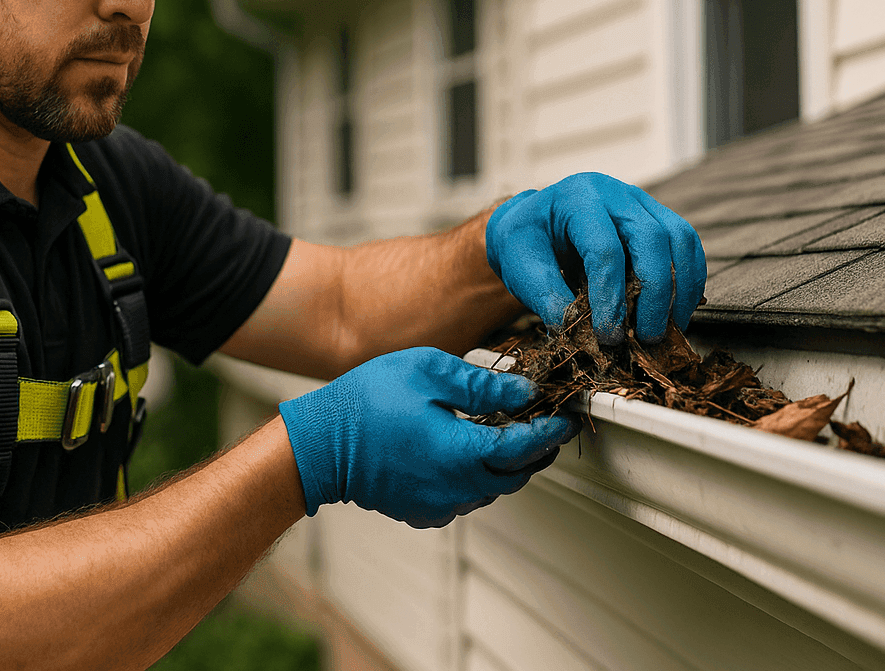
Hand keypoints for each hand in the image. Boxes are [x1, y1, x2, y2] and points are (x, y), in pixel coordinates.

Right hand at [278, 347, 577, 527]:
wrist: (318, 445)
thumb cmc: (367, 401)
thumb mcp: (426, 372)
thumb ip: (480, 384)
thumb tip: (522, 390)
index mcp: (462, 452)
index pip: (525, 447)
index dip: (550, 430)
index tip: (566, 416)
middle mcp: (456, 488)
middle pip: (515, 475)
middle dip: (535, 450)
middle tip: (544, 423)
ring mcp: (439, 506)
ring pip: (491, 489)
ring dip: (505, 464)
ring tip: (504, 432)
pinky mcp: (422, 513)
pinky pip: (463, 498)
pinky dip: (475, 477)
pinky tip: (465, 452)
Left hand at [485, 172, 705, 345]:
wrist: (534, 224)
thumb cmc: (525, 243)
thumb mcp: (520, 267)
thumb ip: (547, 298)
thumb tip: (579, 332)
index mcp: (576, 198)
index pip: (604, 248)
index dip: (610, 297)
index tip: (608, 335)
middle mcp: (615, 193)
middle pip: (652, 238)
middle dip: (656, 294)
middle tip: (646, 336)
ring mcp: (642, 202)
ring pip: (681, 239)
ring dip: (682, 289)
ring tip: (669, 329)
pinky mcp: (658, 218)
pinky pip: (688, 246)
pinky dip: (689, 281)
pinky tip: (677, 312)